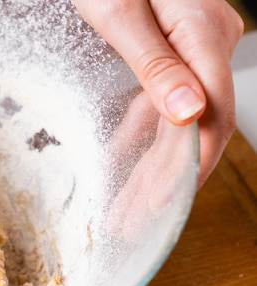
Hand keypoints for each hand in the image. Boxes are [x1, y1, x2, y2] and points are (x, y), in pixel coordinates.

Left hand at [73, 0, 243, 186]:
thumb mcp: (120, 14)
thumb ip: (155, 62)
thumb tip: (189, 112)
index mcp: (203, 33)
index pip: (214, 114)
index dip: (191, 164)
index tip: (165, 200)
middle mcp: (208, 43)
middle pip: (196, 123)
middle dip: (164, 175)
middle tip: (136, 217)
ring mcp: (193, 47)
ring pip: (178, 117)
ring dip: (151, 160)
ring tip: (128, 202)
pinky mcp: (173, 50)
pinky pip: (161, 100)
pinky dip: (141, 131)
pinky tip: (123, 158)